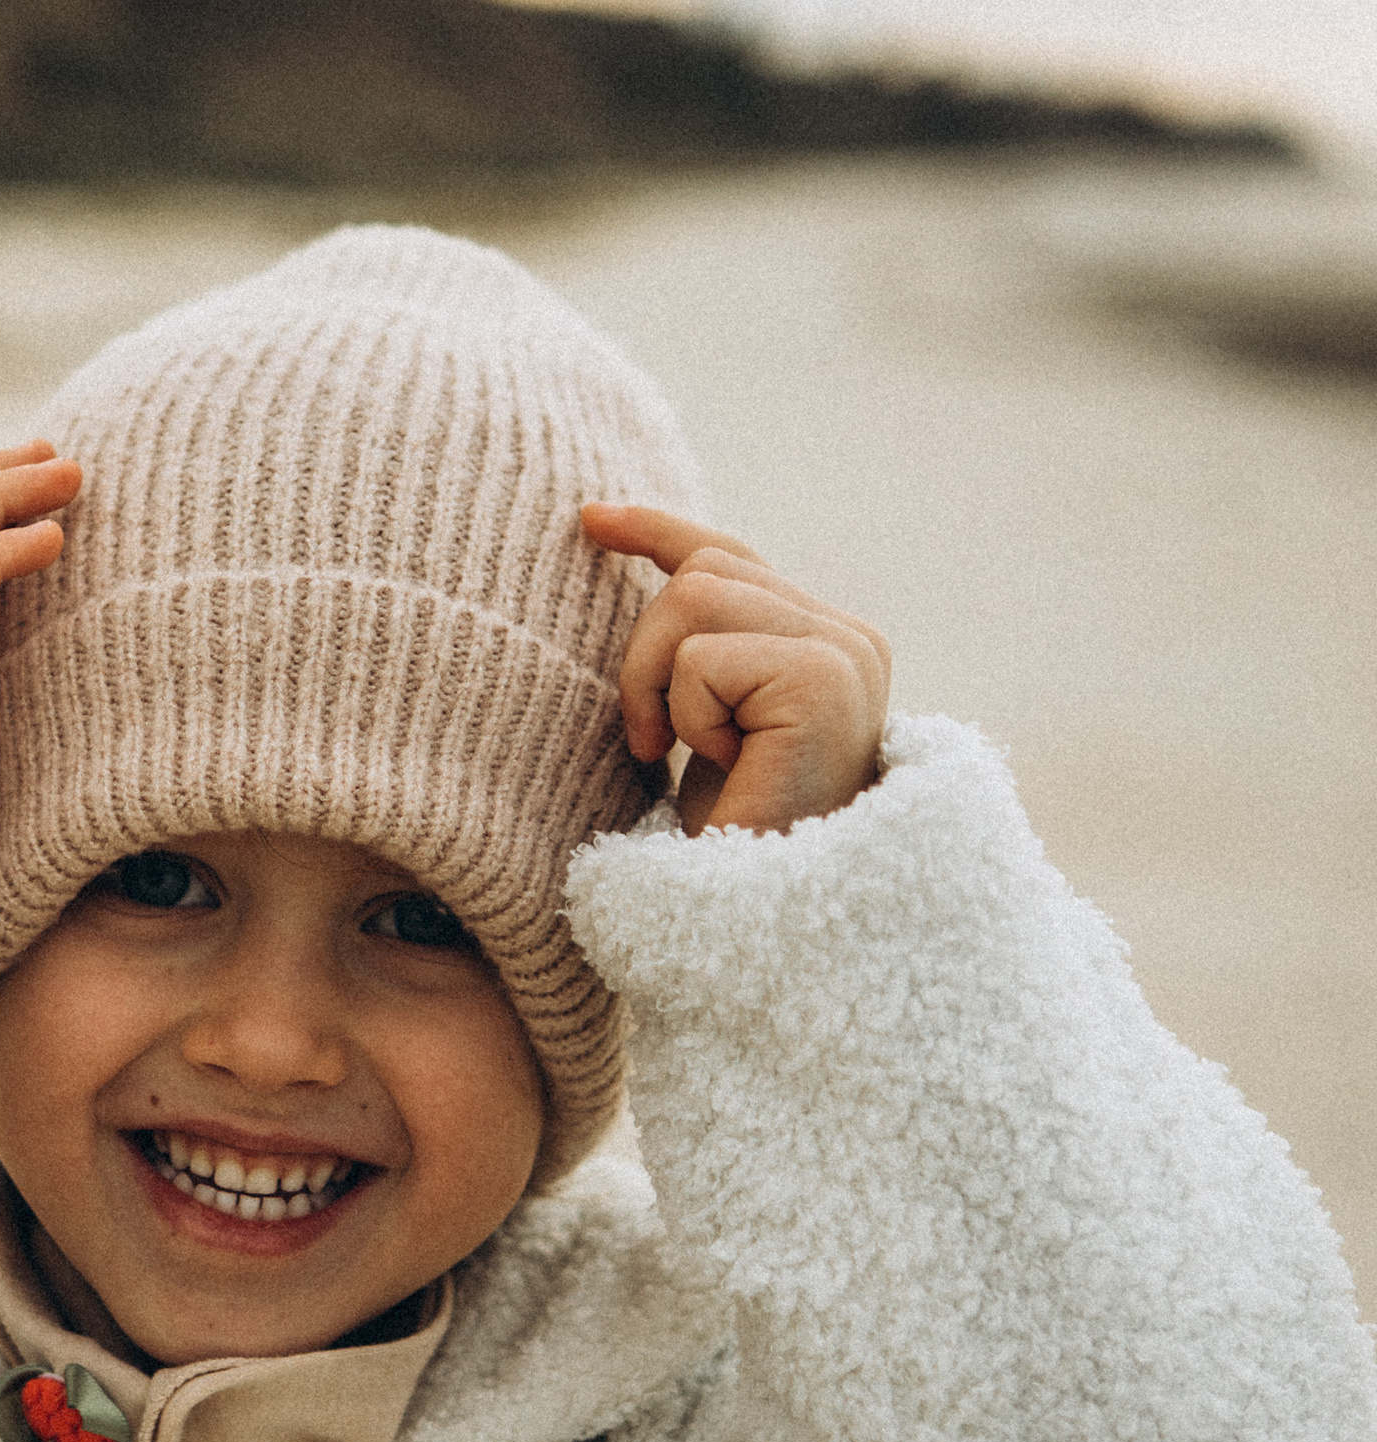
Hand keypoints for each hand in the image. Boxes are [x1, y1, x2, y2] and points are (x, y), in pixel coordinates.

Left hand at [580, 503, 889, 837]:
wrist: (770, 922)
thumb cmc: (731, 837)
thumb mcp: (711, 726)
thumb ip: (706, 649)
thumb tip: (641, 562)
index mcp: (831, 641)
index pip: (733, 555)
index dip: (656, 531)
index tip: (588, 519)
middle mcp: (852, 637)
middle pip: (702, 571)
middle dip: (645, 655)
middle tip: (649, 742)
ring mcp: (847, 654)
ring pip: (693, 598)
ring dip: (657, 685)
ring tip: (680, 755)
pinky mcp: (825, 680)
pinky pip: (701, 658)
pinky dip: (685, 716)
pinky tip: (723, 767)